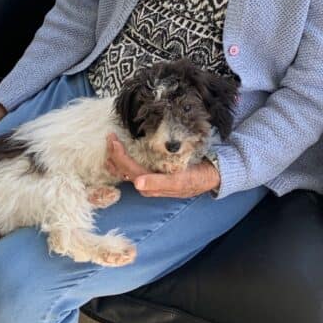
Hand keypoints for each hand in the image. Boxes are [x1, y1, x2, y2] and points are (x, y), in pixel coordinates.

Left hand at [105, 134, 220, 197]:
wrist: (212, 175)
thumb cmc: (197, 177)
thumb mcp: (181, 181)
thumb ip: (160, 183)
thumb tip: (138, 184)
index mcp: (152, 186)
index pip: (129, 171)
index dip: (119, 157)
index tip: (114, 139)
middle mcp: (148, 183)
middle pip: (123, 171)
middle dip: (113, 155)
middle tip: (110, 136)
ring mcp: (150, 178)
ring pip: (125, 170)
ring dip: (115, 158)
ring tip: (111, 142)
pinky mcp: (154, 172)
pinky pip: (133, 166)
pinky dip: (123, 158)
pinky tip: (120, 148)